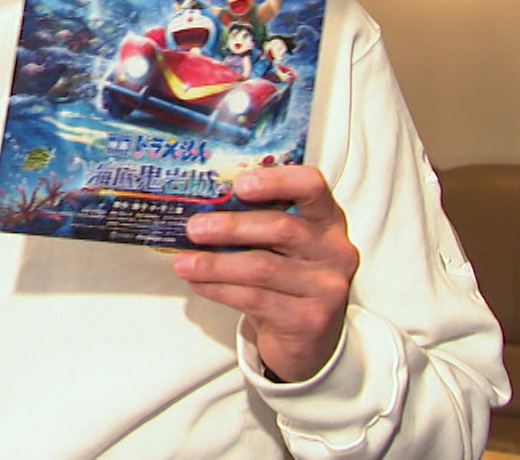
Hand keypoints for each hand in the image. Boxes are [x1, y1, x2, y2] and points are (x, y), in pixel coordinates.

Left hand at [172, 165, 357, 382]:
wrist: (308, 339)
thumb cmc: (287, 280)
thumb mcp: (282, 246)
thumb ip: (256, 222)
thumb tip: (201, 209)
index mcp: (327, 220)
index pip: (312, 186)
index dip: (277, 181)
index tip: (239, 185)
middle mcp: (334, 250)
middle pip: (281, 228)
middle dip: (231, 227)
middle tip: (193, 229)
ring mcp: (325, 287)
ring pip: (262, 268)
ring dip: (215, 264)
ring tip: (184, 263)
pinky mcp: (309, 319)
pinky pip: (255, 299)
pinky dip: (220, 290)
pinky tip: (200, 284)